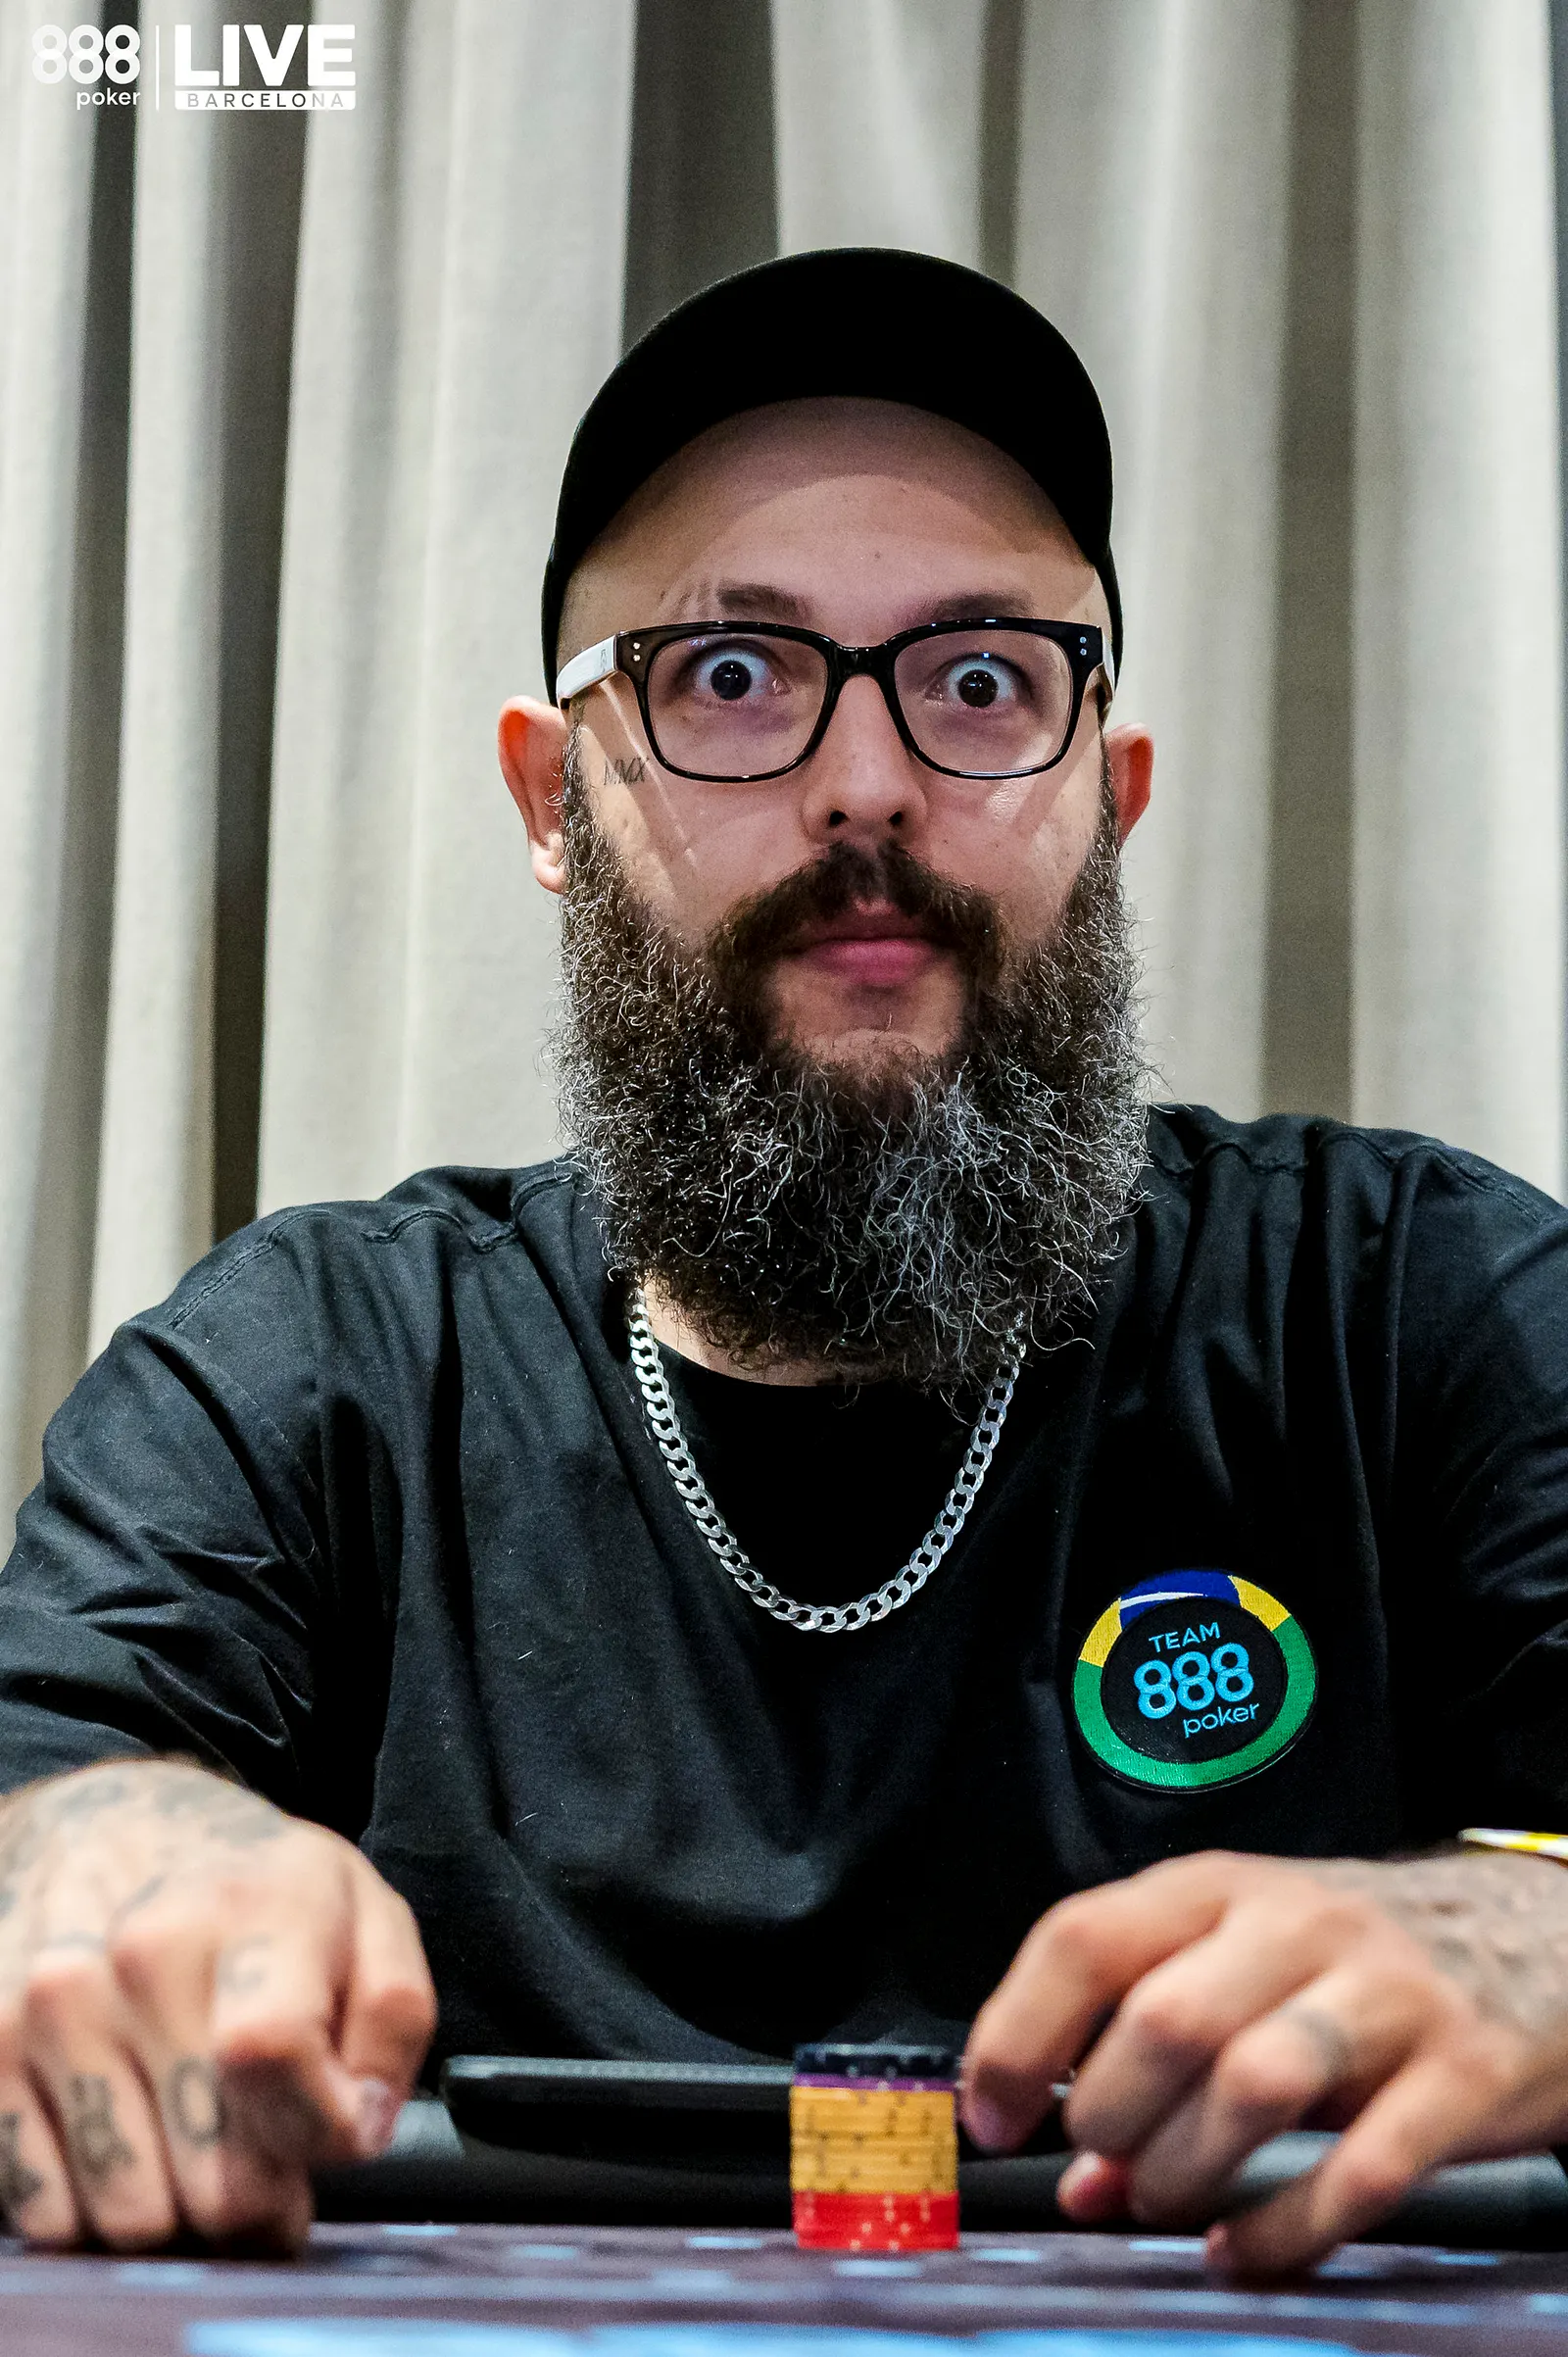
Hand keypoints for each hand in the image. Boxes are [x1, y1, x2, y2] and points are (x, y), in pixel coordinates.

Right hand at [0, 1758, 435, 2249]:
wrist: (112, 1823)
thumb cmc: (254, 1888)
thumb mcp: (366, 1913)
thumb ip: (392, 2019)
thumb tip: (361, 2124)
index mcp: (257, 1908)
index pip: (274, 2057)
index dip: (317, 2130)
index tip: (326, 2132)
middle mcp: (145, 1953)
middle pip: (215, 2181)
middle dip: (255, 2194)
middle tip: (258, 2145)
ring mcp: (53, 2004)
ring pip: (131, 2216)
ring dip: (173, 2206)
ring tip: (191, 2139)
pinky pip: (45, 2210)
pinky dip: (91, 2203)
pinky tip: (125, 2135)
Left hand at [960, 1847, 1567, 2272]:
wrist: (1538, 1934)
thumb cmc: (1360, 1956)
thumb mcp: (1248, 1966)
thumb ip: (1155, 2049)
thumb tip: (1078, 2180)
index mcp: (1223, 1887)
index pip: (1086, 1937)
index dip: (1018, 2034)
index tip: (991, 2114)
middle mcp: (1299, 1925)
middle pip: (1165, 2017)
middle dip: (1110, 2114)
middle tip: (1102, 2163)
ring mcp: (1388, 1995)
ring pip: (1256, 2080)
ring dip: (1186, 2166)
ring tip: (1166, 2201)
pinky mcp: (1465, 2071)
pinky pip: (1364, 2165)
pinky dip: (1289, 2226)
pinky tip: (1245, 2250)